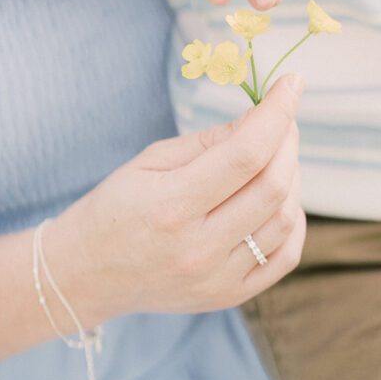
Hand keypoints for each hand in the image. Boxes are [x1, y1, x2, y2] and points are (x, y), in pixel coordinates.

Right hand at [47, 75, 305, 325]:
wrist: (87, 275)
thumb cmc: (115, 207)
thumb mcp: (149, 161)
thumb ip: (207, 142)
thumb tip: (259, 119)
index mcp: (171, 205)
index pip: (244, 154)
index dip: (276, 114)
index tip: (292, 83)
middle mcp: (198, 247)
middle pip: (273, 186)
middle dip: (287, 140)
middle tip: (282, 117)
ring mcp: (217, 278)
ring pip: (285, 219)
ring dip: (291, 177)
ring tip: (274, 156)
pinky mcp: (229, 296)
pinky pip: (285, 256)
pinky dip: (293, 219)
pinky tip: (280, 198)